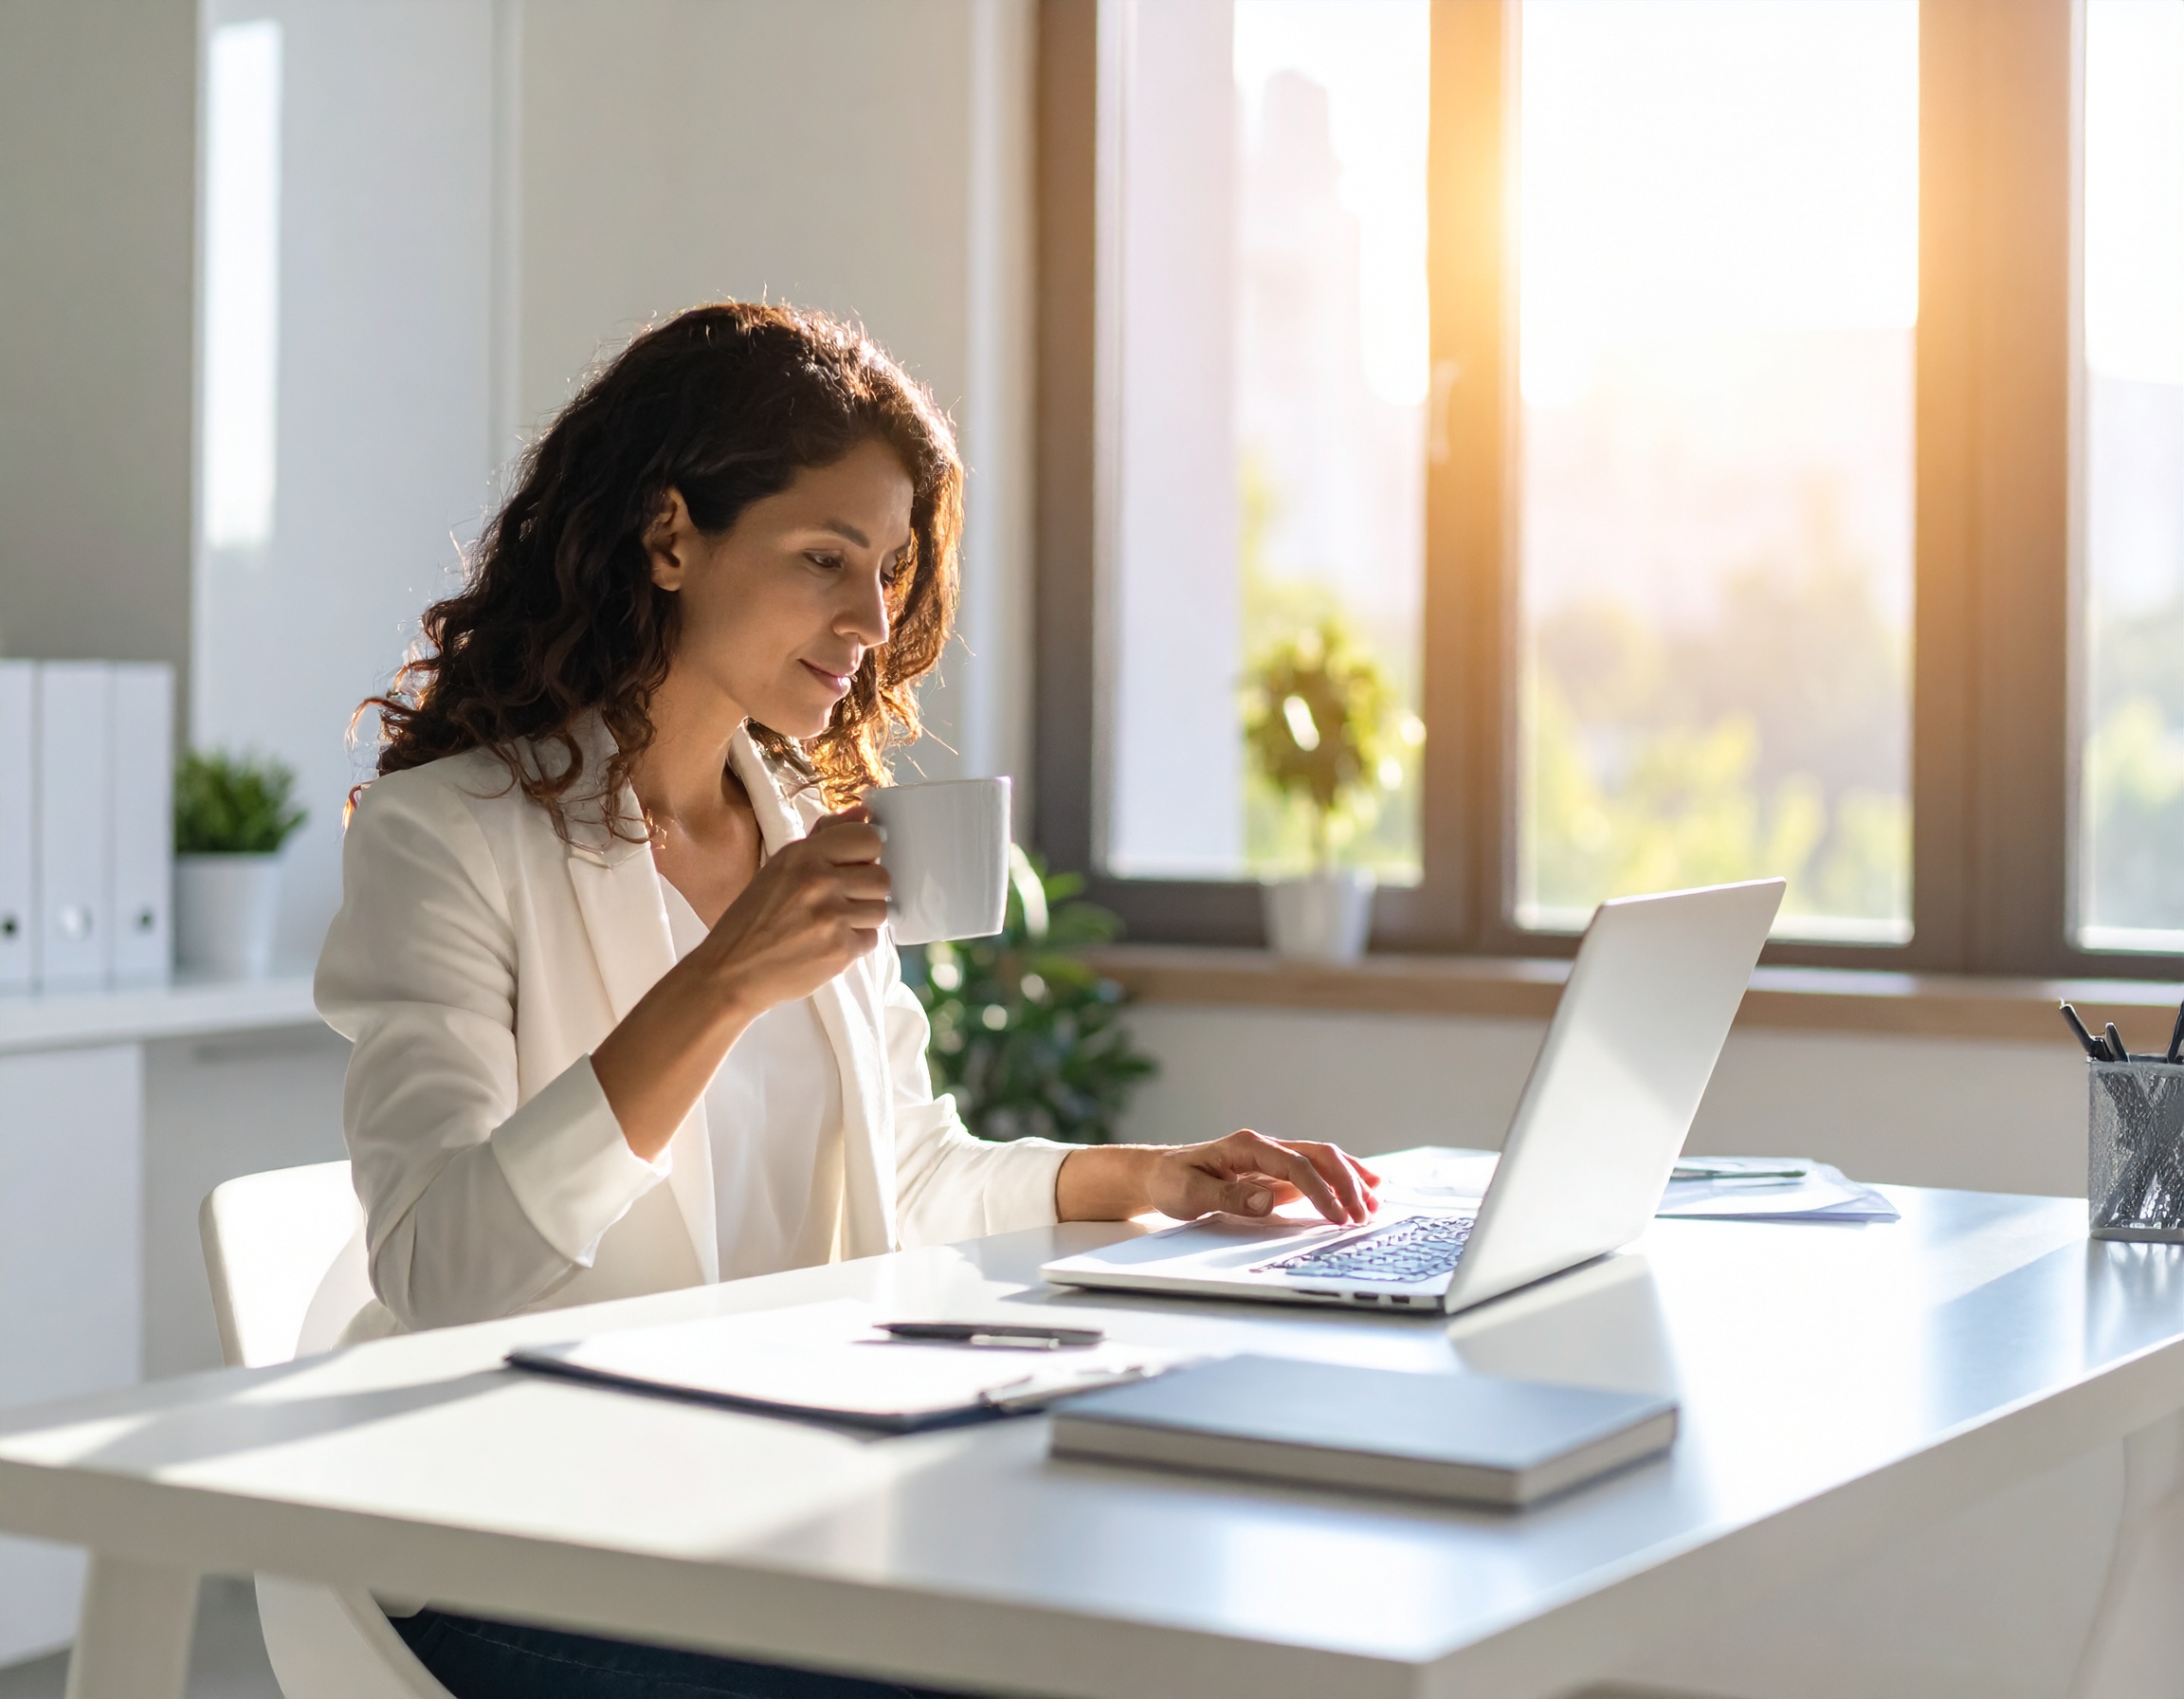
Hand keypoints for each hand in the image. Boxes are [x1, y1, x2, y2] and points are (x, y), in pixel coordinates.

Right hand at [692, 808, 890, 1015]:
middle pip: (882, 877)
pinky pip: (872, 939)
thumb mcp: (781, 867)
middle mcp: (820, 882)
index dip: (866, 854)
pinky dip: (855, 943)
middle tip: (840, 900)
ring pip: (881, 909)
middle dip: (866, 890)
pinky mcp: (840, 950)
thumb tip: (864, 812)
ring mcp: (832, 917)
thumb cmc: (753, 918)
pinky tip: (828, 943)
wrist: (731, 970)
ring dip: (862, 918)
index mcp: (803, 855)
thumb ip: (825, 837)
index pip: (869, 839)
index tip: (855, 865)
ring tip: (832, 923)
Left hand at [1145, 1131, 1380, 1225]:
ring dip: (1350, 1180)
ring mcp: (1273, 1158)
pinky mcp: (1276, 1173)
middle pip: (1318, 1155)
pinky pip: (1315, 1172)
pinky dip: (1340, 1181)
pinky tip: (1362, 1190)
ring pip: (1322, 1160)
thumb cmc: (1172, 1182)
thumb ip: (1228, 1196)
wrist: (1161, 1174)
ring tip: (1375, 1204)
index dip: (1320, 1190)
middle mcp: (1265, 1146)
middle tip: (1364, 1216)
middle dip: (1346, 1183)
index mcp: (1247, 1146)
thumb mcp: (1189, 1192)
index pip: (1295, 1164)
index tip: (1337, 1217)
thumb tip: (1269, 1201)